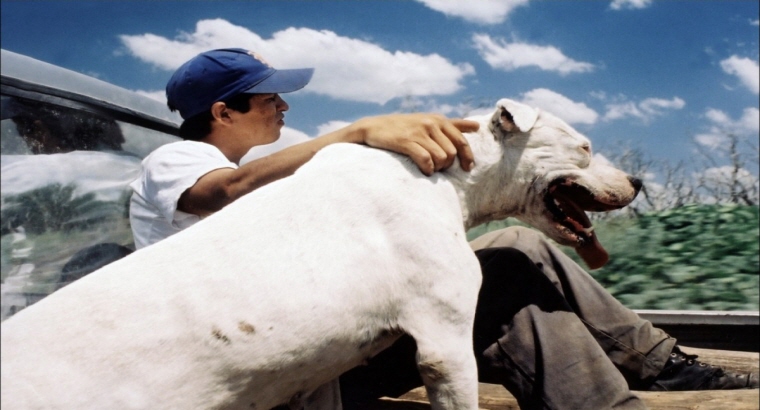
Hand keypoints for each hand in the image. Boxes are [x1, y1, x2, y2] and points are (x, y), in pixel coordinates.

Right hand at [353, 113, 478, 175]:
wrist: (374, 127)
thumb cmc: (404, 127)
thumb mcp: (429, 121)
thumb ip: (453, 124)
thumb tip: (477, 126)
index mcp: (439, 120)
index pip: (461, 141)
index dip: (467, 157)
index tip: (467, 168)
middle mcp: (431, 124)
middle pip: (451, 153)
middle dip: (447, 165)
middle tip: (438, 168)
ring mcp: (418, 132)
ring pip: (441, 157)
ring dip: (437, 168)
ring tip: (430, 169)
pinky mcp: (406, 141)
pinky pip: (426, 160)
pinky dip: (427, 169)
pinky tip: (424, 170)